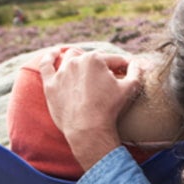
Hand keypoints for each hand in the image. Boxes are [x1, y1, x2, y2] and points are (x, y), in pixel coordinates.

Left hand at [39, 47, 143, 171]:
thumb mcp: (130, 88)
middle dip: (102, 67)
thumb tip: (137, 63)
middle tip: (108, 80)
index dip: (124, 68)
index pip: (114, 60)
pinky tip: (54, 53)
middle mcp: (77, 61)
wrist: (88, 129)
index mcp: (95, 59)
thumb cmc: (109, 108)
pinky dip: (50, 57)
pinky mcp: (50, 84)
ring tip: (84, 67)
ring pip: (70, 58)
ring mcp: (61, 72)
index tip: (127, 76)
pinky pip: (46, 65)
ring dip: (79, 60)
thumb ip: (136, 71)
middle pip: (93, 59)